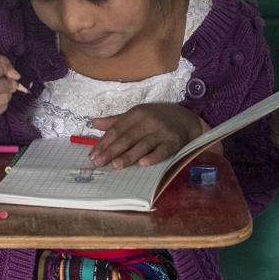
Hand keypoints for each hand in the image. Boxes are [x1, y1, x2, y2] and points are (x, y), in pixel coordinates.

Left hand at [87, 102, 206, 167]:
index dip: (104, 143)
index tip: (93, 155)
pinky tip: (143, 164)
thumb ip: (115, 121)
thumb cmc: (156, 118)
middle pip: (127, 138)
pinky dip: (153, 157)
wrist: (185, 119)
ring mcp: (161, 132)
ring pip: (142, 145)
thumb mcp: (137, 115)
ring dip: (129, 156)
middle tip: (99, 163)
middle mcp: (148, 121)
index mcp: (136, 114)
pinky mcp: (173, 141)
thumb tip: (93, 123)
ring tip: (115, 165)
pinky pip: (162, 150)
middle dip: (111, 151)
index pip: (117, 129)